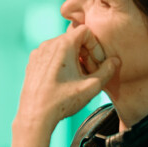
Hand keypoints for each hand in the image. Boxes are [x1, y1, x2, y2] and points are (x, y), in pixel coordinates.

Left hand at [10, 24, 120, 146]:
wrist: (35, 114)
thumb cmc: (62, 100)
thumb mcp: (92, 86)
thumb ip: (108, 70)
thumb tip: (114, 61)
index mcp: (62, 44)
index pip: (86, 31)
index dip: (96, 46)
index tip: (97, 63)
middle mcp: (48, 44)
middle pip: (75, 40)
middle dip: (86, 54)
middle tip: (90, 73)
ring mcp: (38, 53)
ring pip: (63, 48)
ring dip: (75, 59)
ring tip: (78, 79)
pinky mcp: (33, 62)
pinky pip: (52, 56)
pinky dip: (62, 63)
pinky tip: (65, 81)